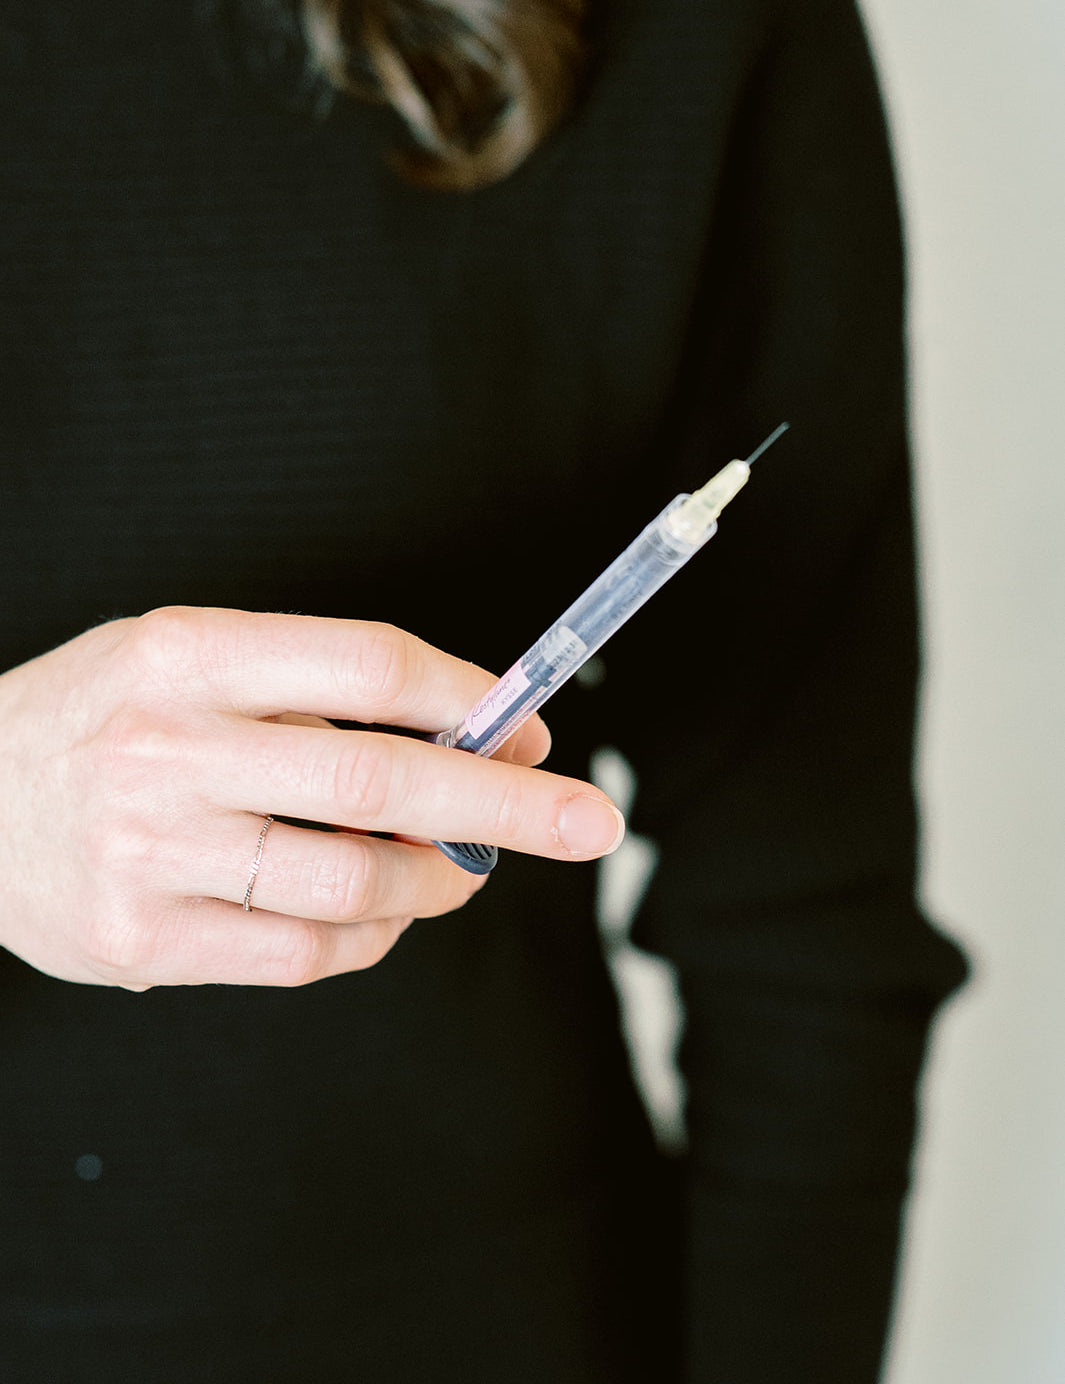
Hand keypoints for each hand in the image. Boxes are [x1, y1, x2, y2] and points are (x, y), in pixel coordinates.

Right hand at [0, 607, 624, 988]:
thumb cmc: (103, 721)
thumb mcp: (186, 661)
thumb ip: (316, 690)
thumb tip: (477, 734)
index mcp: (185, 654)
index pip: (367, 663)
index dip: (470, 695)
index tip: (532, 724)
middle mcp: (166, 748)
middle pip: (380, 777)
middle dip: (505, 802)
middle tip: (589, 821)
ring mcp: (151, 853)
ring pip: (354, 881)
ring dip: (440, 881)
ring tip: (464, 871)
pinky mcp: (145, 944)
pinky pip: (304, 955)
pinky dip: (371, 937)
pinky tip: (379, 914)